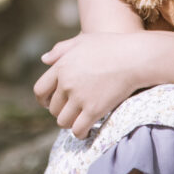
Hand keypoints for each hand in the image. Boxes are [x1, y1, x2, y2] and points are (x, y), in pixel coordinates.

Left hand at [32, 32, 146, 138]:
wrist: (134, 58)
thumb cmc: (110, 46)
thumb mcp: (82, 41)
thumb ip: (61, 50)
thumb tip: (44, 59)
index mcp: (61, 67)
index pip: (40, 90)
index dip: (44, 100)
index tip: (50, 103)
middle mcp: (67, 83)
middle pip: (53, 108)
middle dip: (61, 111)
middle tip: (72, 111)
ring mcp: (80, 98)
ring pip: (62, 122)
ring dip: (70, 123)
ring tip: (79, 120)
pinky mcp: (94, 110)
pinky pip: (78, 130)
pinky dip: (81, 133)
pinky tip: (87, 130)